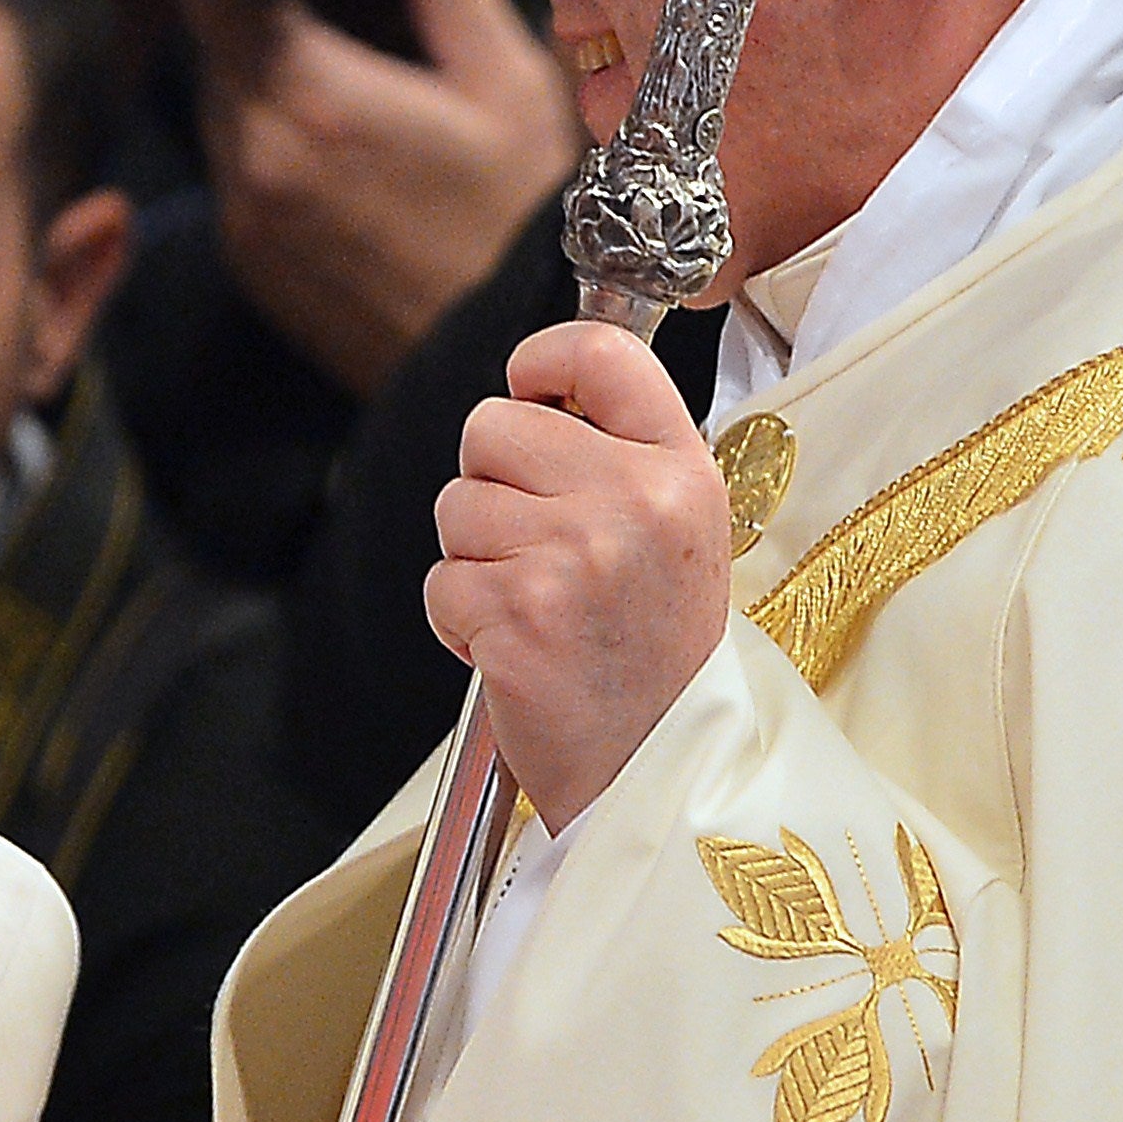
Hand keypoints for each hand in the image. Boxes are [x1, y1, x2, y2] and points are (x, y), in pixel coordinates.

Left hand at [178, 0, 581, 393]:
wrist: (496, 362)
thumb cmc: (516, 225)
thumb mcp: (509, 90)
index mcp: (313, 100)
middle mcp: (253, 155)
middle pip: (211, 41)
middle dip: (252, 1)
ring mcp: (241, 211)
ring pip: (218, 99)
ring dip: (258, 68)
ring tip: (334, 51)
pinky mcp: (244, 253)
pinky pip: (231, 160)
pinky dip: (264, 129)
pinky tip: (334, 130)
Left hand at [425, 321, 728, 828]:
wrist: (659, 768)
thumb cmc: (652, 651)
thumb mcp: (677, 533)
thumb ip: (619, 454)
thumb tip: (533, 388)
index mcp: (681, 471)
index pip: (602, 353)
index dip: (542, 358)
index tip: (530, 388)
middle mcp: (634, 502)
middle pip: (492, 426)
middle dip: (491, 483)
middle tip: (539, 547)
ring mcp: (574, 556)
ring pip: (456, 505)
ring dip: (475, 558)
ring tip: (537, 607)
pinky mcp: (517, 613)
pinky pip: (441, 581)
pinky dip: (460, 619)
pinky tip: (516, 648)